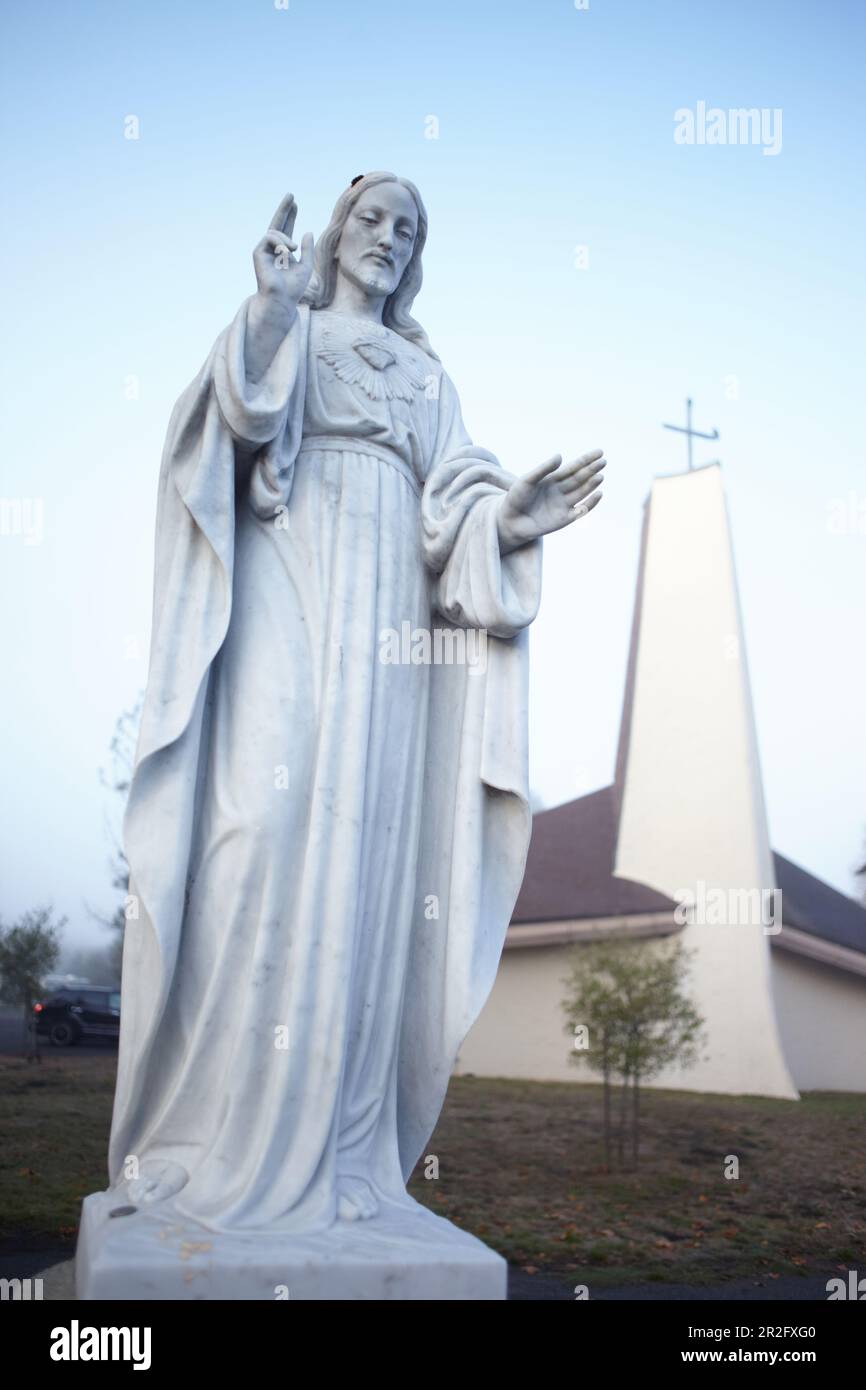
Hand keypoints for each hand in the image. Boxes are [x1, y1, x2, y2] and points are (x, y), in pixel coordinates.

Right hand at [252, 192, 314, 312]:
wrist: (282, 298)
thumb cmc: (293, 287)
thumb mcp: (306, 266)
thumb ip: (307, 250)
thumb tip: (307, 231)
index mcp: (283, 251)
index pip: (286, 229)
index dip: (290, 216)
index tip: (295, 203)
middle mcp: (272, 249)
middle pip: (277, 224)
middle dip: (284, 209)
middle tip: (291, 195)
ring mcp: (264, 251)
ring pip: (274, 232)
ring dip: (286, 239)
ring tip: (293, 249)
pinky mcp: (257, 253)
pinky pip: (269, 238)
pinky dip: (280, 243)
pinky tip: (286, 252)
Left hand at [496, 448, 605, 552]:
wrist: (510, 521)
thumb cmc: (516, 498)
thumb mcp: (527, 480)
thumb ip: (543, 469)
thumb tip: (560, 456)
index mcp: (553, 479)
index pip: (573, 467)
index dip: (586, 460)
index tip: (599, 452)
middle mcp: (561, 490)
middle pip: (580, 478)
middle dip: (592, 470)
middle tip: (603, 461)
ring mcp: (564, 504)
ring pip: (582, 492)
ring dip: (592, 484)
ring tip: (600, 475)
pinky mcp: (564, 519)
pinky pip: (581, 510)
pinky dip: (590, 503)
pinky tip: (598, 494)